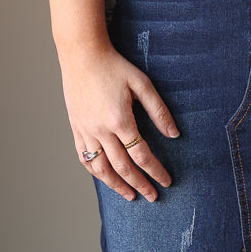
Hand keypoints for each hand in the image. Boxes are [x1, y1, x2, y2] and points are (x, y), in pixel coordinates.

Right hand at [60, 40, 178, 201]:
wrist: (82, 54)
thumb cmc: (114, 67)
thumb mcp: (142, 84)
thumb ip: (159, 111)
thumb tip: (174, 135)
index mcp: (120, 120)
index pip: (142, 155)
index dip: (156, 171)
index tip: (166, 182)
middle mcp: (101, 130)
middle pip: (122, 167)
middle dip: (139, 184)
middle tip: (152, 196)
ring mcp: (85, 131)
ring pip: (101, 168)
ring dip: (116, 185)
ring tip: (130, 195)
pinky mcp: (76, 128)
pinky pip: (84, 157)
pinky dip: (96, 172)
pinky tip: (105, 178)